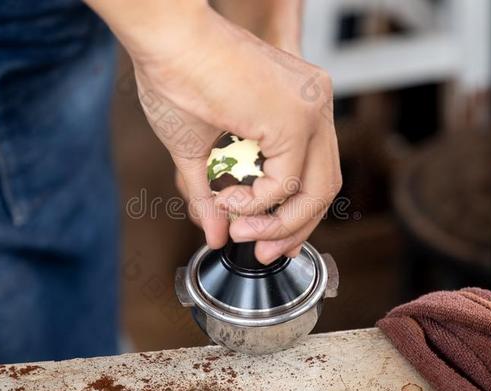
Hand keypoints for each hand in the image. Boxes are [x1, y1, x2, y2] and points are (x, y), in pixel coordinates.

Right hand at [88, 1, 341, 263]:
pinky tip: (230, 199)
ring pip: (318, 190)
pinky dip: (259, 202)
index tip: (269, 238)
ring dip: (277, 223)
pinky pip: (287, 182)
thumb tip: (213, 235)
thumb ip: (210, 196)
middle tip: (261, 251)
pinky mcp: (295, 116)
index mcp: (299, 105)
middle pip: (324, 186)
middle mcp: (314, 104)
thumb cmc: (176, 80)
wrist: (166, 39)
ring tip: (239, 230)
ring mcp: (310, 108)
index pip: (314, 172)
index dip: (295, 214)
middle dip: (292, 229)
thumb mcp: (198, 152)